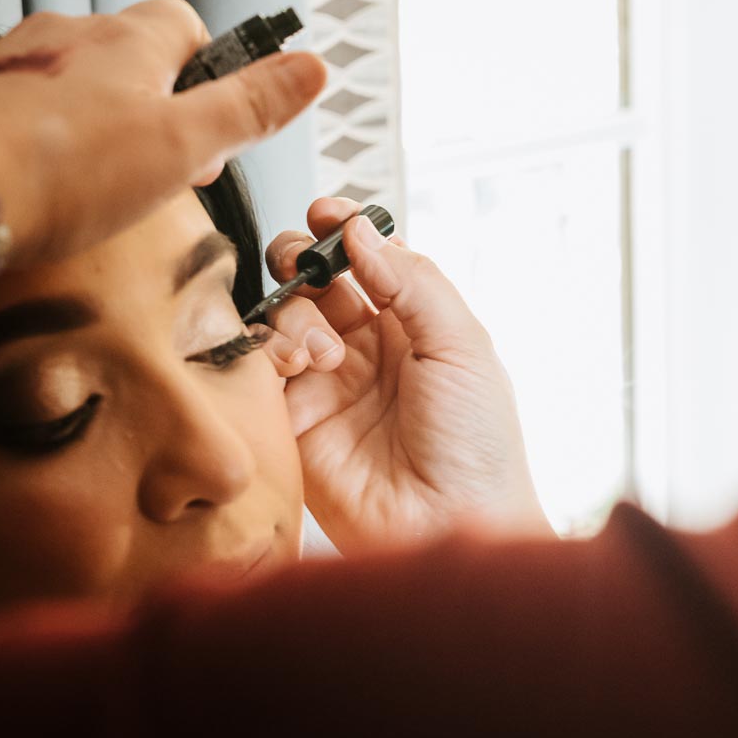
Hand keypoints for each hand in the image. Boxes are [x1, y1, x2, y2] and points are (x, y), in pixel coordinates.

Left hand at [0, 0, 324, 265]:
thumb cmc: (56, 175)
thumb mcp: (184, 146)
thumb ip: (250, 107)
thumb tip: (312, 68)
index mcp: (127, 39)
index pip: (189, 25)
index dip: (211, 73)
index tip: (211, 124)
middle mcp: (67, 37)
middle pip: (134, 57)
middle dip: (155, 107)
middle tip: (159, 168)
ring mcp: (13, 64)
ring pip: (77, 83)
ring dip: (97, 120)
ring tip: (97, 180)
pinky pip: (24, 108)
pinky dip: (42, 136)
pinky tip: (44, 178)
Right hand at [262, 198, 551, 549]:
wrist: (451, 523)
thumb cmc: (477, 445)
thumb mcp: (463, 345)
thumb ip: (412, 280)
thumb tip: (362, 230)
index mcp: (416, 326)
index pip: (369, 260)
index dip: (344, 231)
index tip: (326, 213)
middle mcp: (368, 350)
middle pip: (316, 280)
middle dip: (303, 258)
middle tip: (306, 260)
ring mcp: (327, 383)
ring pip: (284, 316)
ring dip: (294, 311)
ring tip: (324, 346)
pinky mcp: (291, 422)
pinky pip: (260, 369)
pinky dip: (269, 350)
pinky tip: (301, 364)